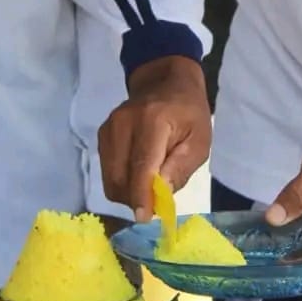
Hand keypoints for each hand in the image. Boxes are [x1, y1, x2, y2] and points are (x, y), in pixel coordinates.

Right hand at [99, 55, 211, 220]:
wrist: (165, 83)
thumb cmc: (189, 114)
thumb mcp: (199, 141)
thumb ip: (180, 168)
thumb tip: (159, 196)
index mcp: (152, 121)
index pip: (141, 165)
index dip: (141, 194)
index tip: (144, 217)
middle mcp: (123, 123)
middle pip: (120, 176)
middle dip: (135, 198)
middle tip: (155, 202)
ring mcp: (108, 128)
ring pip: (110, 178)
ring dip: (128, 192)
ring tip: (149, 185)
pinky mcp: (102, 135)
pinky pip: (107, 170)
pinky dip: (122, 180)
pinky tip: (138, 173)